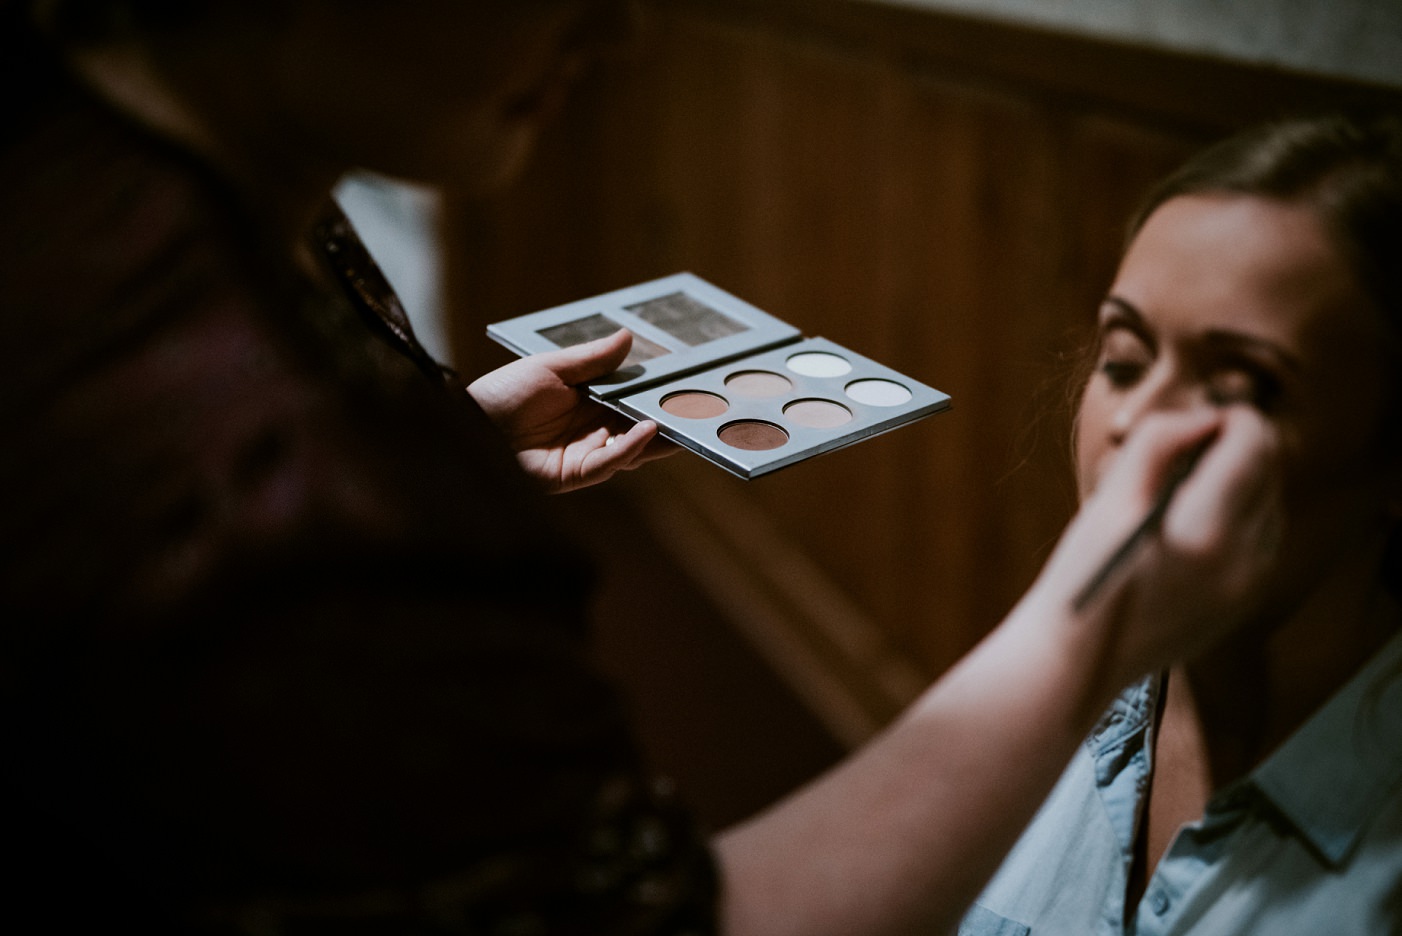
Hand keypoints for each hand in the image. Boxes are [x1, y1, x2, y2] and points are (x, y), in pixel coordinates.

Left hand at [467, 329, 676, 492]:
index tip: (683, 382)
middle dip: (666, 419)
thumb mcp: (550, 368)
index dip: (654, 394)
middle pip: (636, 427)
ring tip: (681, 420)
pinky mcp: (575, 474)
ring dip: (657, 436)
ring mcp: (584, 454)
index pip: (629, 399)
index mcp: (586, 403)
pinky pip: (610, 462)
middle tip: (698, 408)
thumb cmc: (501, 394)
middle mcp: (590, 430)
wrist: (468, 427)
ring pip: (631, 448)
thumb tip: (628, 338)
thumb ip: (592, 359)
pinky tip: (649, 429)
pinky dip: (631, 447)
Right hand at [1026, 405, 1282, 681]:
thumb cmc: (1080, 577)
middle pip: (1268, 470)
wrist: (1075, 663)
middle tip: (1179, 453)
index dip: (1228, 419)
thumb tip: (1204, 417)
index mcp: (1206, 530)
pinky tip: (1190, 524)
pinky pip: (1260, 537)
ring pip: (1269, 502)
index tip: (1192, 423)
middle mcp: (1243, 560)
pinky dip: (1236, 516)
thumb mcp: (1109, 500)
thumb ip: (1159, 444)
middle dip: (1232, 448)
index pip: (1254, 444)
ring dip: (1236, 481)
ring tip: (1179, 491)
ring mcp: (1249, 585)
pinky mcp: (1243, 601)